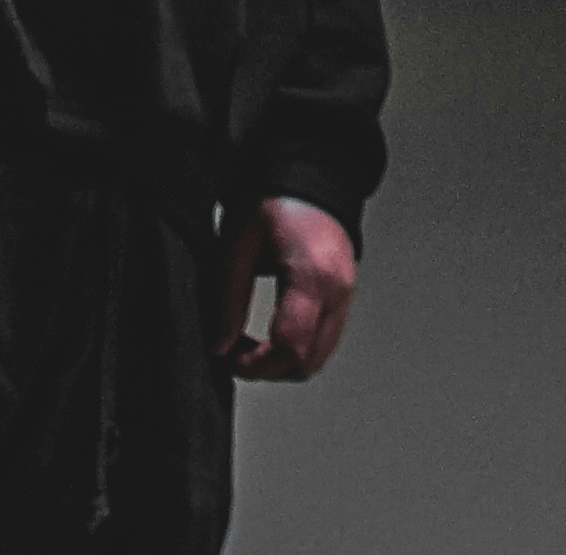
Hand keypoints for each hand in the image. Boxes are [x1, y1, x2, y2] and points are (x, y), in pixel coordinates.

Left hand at [223, 196, 358, 381]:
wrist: (309, 174)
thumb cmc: (276, 196)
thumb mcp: (239, 240)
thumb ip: (228, 296)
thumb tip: (220, 345)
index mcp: (312, 275)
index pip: (289, 347)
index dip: (256, 364)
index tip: (229, 357)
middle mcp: (336, 290)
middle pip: (305, 362)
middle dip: (267, 369)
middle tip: (235, 354)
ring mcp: (345, 296)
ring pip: (315, 360)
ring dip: (281, 364)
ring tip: (251, 346)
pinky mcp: (343, 298)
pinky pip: (322, 343)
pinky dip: (295, 350)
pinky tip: (272, 336)